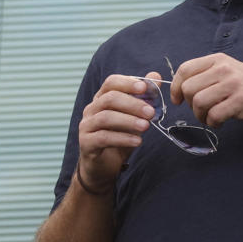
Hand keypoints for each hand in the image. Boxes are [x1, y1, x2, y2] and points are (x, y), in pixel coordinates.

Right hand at [77, 73, 155, 192]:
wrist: (104, 165)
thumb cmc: (119, 136)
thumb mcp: (135, 116)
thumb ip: (144, 96)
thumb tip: (155, 76)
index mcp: (102, 98)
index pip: (111, 82)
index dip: (127, 82)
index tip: (145, 87)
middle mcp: (92, 109)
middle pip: (109, 98)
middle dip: (132, 104)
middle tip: (151, 112)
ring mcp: (87, 126)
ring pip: (105, 117)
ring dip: (128, 121)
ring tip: (146, 126)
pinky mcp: (86, 143)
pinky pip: (103, 137)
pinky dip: (122, 138)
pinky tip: (138, 141)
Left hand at [169, 53, 242, 127]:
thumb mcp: (229, 73)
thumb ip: (208, 76)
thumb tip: (180, 88)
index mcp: (219, 60)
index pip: (185, 69)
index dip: (175, 87)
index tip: (177, 100)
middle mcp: (225, 68)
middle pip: (188, 88)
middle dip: (190, 105)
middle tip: (202, 111)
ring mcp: (233, 84)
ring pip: (198, 102)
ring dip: (201, 116)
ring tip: (211, 118)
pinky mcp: (241, 101)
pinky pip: (214, 115)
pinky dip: (213, 123)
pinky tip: (221, 122)